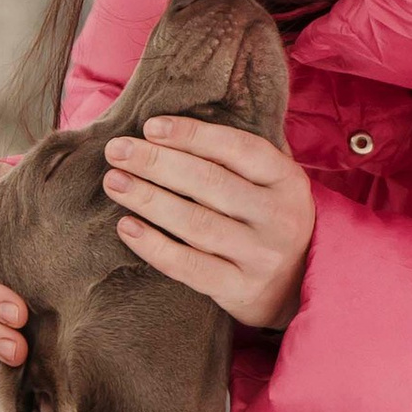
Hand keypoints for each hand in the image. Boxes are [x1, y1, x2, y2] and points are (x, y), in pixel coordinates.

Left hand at [101, 116, 314, 329]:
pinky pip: (189, 267)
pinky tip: (126, 226)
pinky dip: (153, 246)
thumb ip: (238, 155)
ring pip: (195, 223)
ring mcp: (260, 256)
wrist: (297, 285)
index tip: (150, 127)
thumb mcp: (271, 182)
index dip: (191, 135)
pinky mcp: (240, 290)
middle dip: (157, 163)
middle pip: (210, 183)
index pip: (237, 148)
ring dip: (148, 199)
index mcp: (287, 180)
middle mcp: (279, 217)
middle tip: (117, 150)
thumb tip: (175, 121)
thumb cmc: (266, 219)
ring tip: (114, 181)